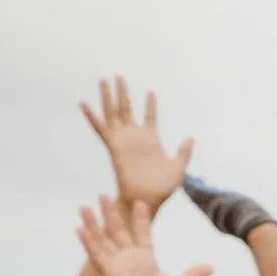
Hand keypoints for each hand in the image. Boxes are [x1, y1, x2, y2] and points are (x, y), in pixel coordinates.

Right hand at [75, 196, 211, 275]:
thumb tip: (210, 266)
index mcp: (145, 260)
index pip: (142, 233)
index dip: (140, 218)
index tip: (141, 201)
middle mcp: (129, 260)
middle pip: (118, 231)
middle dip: (112, 213)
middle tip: (104, 195)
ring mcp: (117, 266)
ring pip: (103, 239)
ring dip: (94, 223)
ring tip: (85, 205)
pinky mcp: (110, 274)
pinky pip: (97, 255)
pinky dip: (89, 242)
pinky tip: (79, 228)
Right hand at [81, 78, 194, 212]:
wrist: (147, 199)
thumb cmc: (162, 189)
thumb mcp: (178, 167)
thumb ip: (184, 152)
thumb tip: (191, 138)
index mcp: (151, 140)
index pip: (150, 117)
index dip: (151, 105)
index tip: (151, 92)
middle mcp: (135, 137)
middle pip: (127, 109)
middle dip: (123, 93)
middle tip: (119, 76)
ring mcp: (124, 140)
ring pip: (113, 113)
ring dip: (108, 97)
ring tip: (104, 80)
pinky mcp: (114, 146)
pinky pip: (101, 129)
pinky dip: (92, 117)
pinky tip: (85, 104)